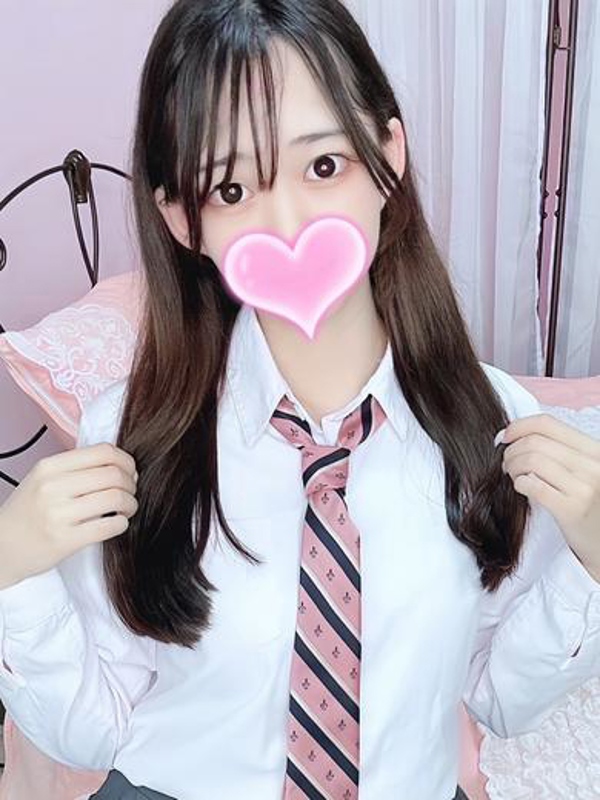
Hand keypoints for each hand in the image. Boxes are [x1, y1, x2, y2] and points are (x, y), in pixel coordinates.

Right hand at [0, 443, 138, 589]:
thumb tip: (122, 465)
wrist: (1, 547)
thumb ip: (77, 468)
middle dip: (131, 484)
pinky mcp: (65, 540)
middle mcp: (52, 487)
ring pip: (116, 498)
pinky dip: (122, 523)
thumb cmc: (28, 513)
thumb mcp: (42, 479)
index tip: (129, 471)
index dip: (126, 461)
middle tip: (129, 493)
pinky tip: (116, 524)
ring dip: (130, 504)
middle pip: (114, 475)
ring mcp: (58, 514)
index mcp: (49, 467)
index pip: (103, 452)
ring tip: (126, 509)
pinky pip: (110, 526)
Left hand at [498, 413, 599, 580]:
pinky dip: (520, 484)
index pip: (547, 424)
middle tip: (506, 464)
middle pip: (535, 442)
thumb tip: (513, 434)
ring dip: (513, 467)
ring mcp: (585, 487)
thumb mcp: (583, 471)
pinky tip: (522, 488)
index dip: (518, 426)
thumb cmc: (589, 504)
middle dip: (511, 451)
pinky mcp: (573, 509)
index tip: (504, 437)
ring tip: (514, 476)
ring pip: (531, 460)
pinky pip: (533, 486)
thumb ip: (558, 451)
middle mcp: (593, 465)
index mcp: (594, 450)